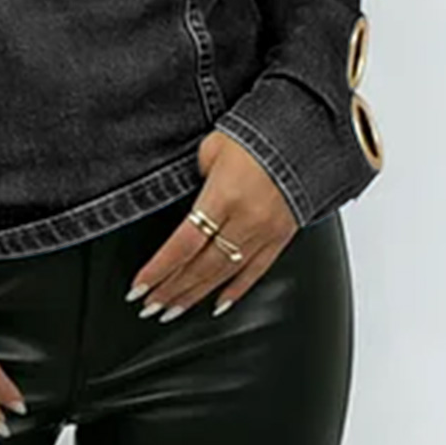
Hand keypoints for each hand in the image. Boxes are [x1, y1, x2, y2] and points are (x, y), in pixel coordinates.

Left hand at [126, 131, 299, 320]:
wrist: (306, 133)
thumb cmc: (258, 133)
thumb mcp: (215, 146)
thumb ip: (197, 174)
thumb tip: (188, 198)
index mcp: (223, 195)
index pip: (183, 243)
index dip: (159, 270)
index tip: (139, 287)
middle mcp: (245, 219)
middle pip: (200, 266)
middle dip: (171, 289)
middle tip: (148, 307)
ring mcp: (265, 232)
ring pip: (224, 274)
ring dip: (195, 295)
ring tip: (172, 311)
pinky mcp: (281, 237)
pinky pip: (256, 271)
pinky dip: (236, 291)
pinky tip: (218, 304)